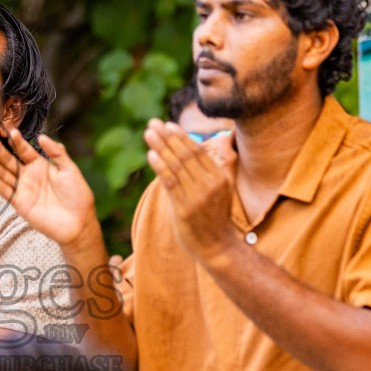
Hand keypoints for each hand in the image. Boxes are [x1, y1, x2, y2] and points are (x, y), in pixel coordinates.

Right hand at [0, 129, 100, 249]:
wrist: (79, 222)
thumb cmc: (78, 195)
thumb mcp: (69, 169)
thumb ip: (56, 152)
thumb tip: (41, 136)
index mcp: (40, 165)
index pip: (24, 150)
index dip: (16, 141)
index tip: (9, 130)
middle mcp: (29, 176)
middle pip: (10, 160)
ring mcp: (23, 189)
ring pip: (4, 174)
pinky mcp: (19, 204)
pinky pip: (5, 191)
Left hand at [144, 120, 237, 264]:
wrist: (217, 246)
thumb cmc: (215, 216)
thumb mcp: (222, 189)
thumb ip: (216, 166)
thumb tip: (213, 142)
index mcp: (220, 177)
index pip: (197, 151)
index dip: (180, 136)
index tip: (166, 124)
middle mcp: (210, 184)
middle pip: (185, 154)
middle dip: (167, 137)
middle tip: (152, 123)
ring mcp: (198, 197)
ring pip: (176, 166)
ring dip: (160, 147)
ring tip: (148, 133)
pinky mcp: (184, 209)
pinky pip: (171, 183)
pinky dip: (160, 167)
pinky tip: (151, 155)